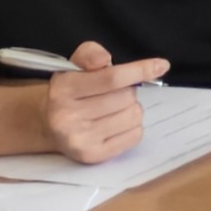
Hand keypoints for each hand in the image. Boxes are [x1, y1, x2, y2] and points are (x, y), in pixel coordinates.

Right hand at [42, 42, 167, 164]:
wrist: (49, 125)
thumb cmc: (71, 91)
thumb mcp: (74, 65)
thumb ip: (90, 54)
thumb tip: (105, 60)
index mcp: (63, 89)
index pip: (111, 78)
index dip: (139, 71)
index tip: (161, 65)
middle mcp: (67, 116)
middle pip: (126, 97)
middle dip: (128, 91)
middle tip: (113, 94)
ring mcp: (79, 139)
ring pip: (134, 115)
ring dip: (131, 109)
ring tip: (113, 110)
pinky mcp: (92, 156)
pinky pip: (135, 136)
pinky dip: (132, 127)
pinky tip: (115, 125)